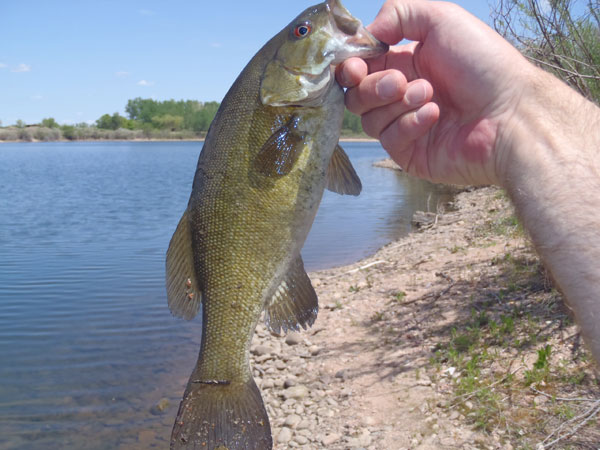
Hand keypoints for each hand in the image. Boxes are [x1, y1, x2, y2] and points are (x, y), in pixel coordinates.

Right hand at [337, 0, 531, 185]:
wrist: (511, 112)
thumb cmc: (483, 64)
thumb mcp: (441, 20)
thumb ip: (397, 14)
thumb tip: (366, 35)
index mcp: (405, 64)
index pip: (360, 69)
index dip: (351, 68)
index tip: (355, 66)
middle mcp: (401, 96)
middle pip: (356, 96)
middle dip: (372, 87)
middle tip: (399, 82)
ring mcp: (405, 126)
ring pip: (369, 119)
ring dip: (397, 104)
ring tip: (430, 95)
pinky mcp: (410, 154)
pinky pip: (389, 140)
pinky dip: (409, 124)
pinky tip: (435, 116)